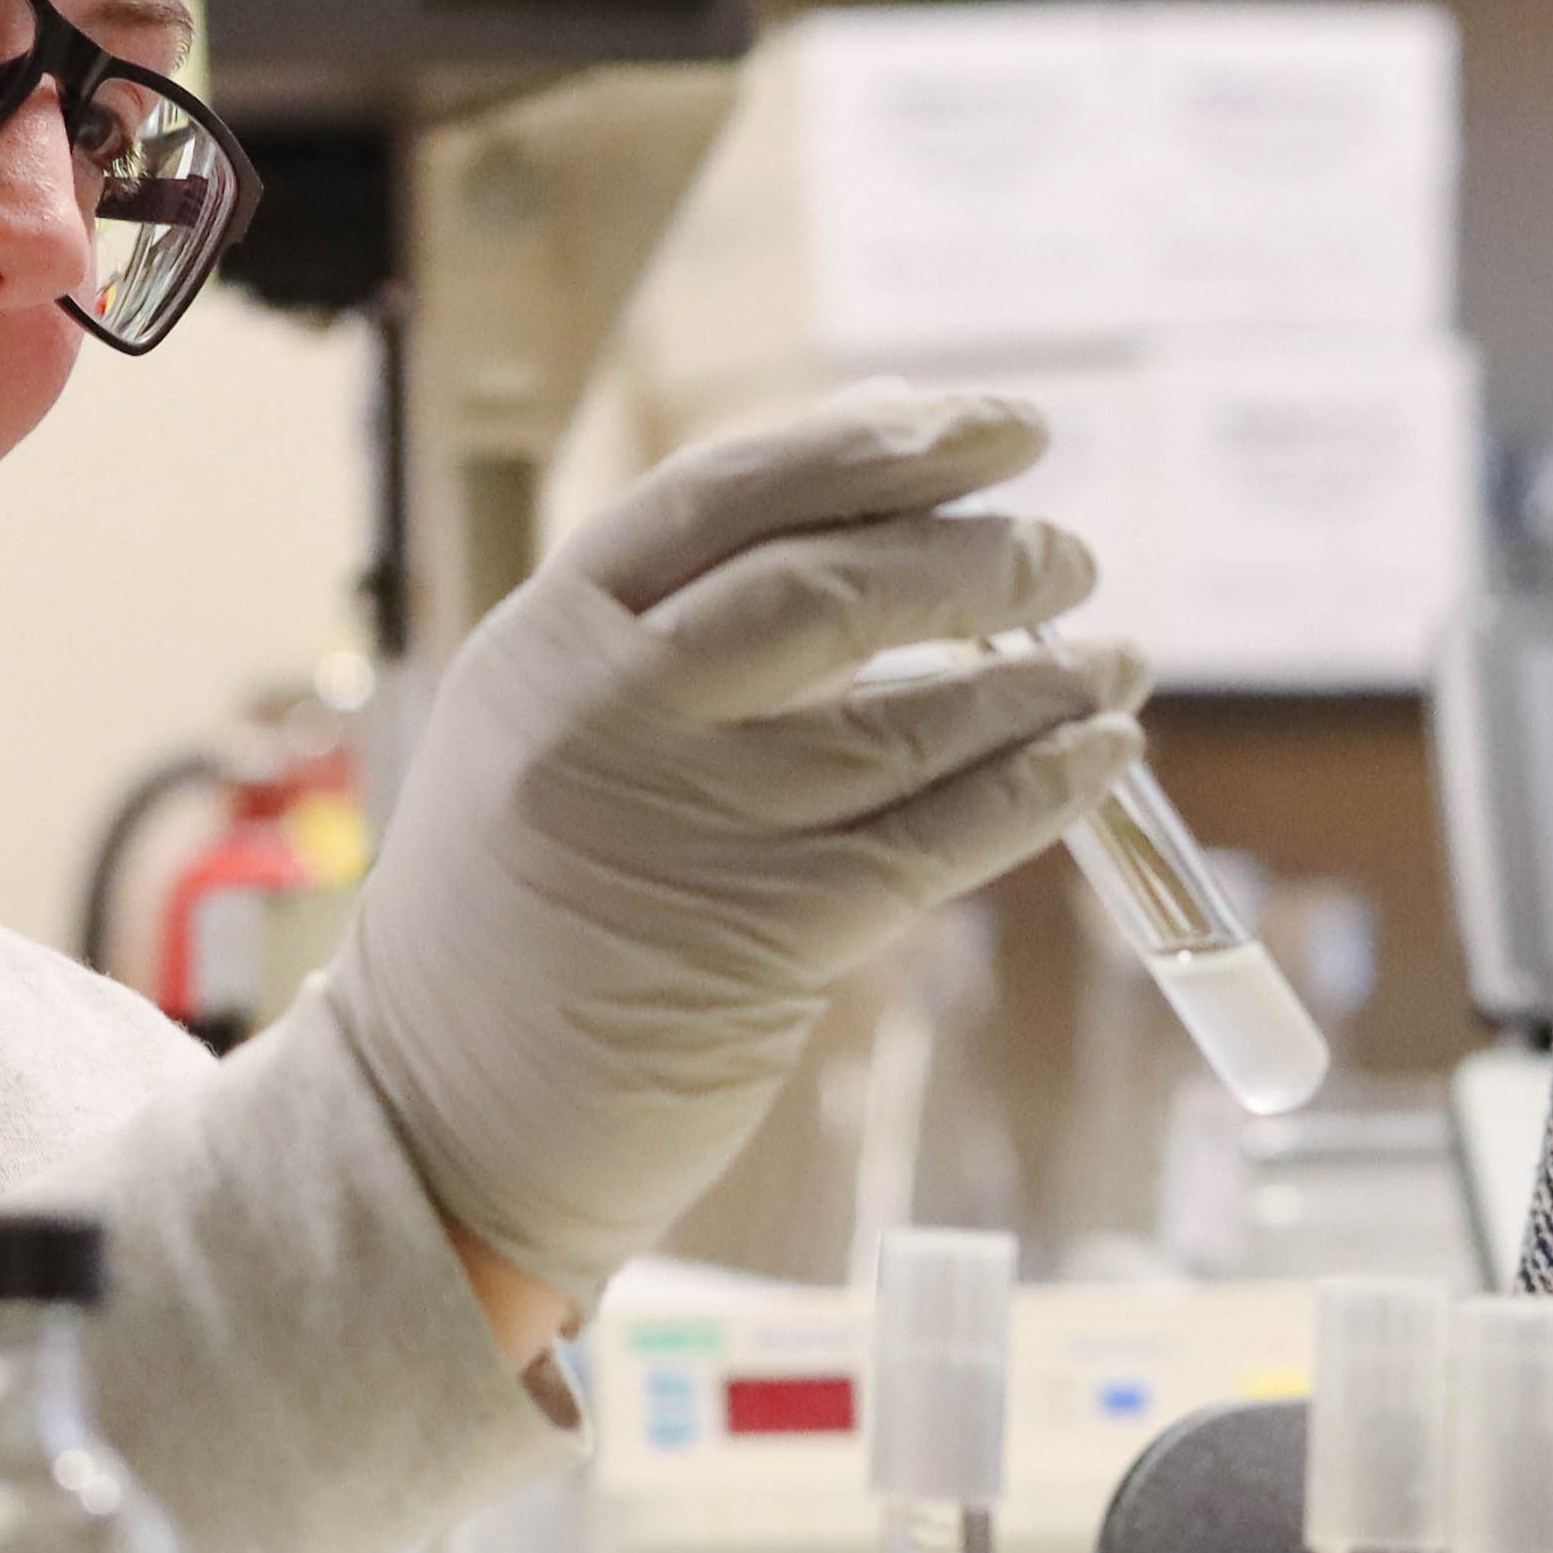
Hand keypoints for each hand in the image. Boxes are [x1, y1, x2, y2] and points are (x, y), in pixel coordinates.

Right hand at [321, 386, 1143, 1301]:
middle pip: (830, 585)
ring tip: (1111, 655)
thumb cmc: (520, 920)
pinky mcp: (768, 936)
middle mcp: (605, 712)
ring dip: (1039, 676)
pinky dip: (1042, 786)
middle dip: (977, 554)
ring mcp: (687, 824)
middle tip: (1071, 553)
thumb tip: (891, 516)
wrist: (440, 1124)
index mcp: (545, 637)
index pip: (731, 491)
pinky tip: (1100, 753)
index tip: (997, 428)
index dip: (881, 443)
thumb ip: (676, 636)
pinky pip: (942, 837)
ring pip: (907, 716)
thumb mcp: (545, 734)